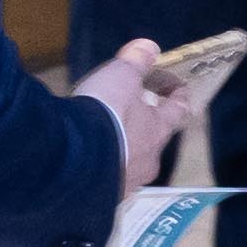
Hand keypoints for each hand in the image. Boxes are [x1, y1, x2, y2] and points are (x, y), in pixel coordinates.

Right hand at [78, 38, 211, 191]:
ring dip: (119, 150)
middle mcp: (147, 162)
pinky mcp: (101, 198)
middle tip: (129, 113)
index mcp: (158, 131)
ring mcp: (125, 183)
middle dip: (143, 127)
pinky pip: (104, 180)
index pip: (178, 110)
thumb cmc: (105, 113)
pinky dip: (98, 169)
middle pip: (153, 141)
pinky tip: (83, 163)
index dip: (177, 95)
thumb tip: (149, 48)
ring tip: (101, 140)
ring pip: (129, 163)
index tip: (174, 85)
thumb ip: (136, 62)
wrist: (68, 160)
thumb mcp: (121, 76)